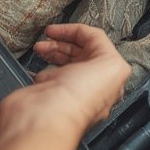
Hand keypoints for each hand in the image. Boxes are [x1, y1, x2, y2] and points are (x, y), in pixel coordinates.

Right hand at [0, 25, 130, 147]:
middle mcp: (88, 85)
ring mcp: (66, 90)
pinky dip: (41, 69)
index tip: (60, 29)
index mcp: (107, 78)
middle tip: (48, 36)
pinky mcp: (47, 95)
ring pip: (61, 62)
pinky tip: (38, 69)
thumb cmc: (77, 99)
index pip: (96, 44)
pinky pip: (46, 76)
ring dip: (50, 50)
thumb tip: (100, 49)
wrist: (43, 119)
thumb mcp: (110, 67)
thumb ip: (111, 52)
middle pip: (77, 51)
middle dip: (62, 41)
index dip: (77, 32)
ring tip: (40, 47)